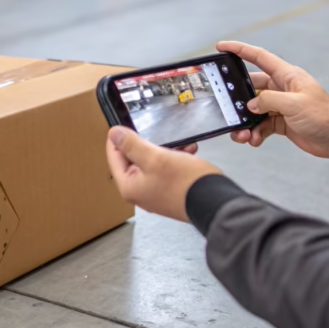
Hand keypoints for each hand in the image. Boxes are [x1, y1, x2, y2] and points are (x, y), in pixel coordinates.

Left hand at [105, 127, 220, 221]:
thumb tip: (113, 134)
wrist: (215, 203)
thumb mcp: (156, 157)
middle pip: (133, 159)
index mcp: (129, 186)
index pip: (114, 156)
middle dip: (149, 142)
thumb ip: (132, 145)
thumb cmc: (185, 183)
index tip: (127, 123)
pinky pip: (167, 169)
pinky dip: (176, 158)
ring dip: (165, 148)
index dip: (120, 138)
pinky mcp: (170, 191)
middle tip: (159, 132)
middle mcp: (139, 191)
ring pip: (152, 162)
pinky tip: (189, 150)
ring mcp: (155, 192)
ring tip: (180, 142)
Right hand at [218, 41, 328, 161]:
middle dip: (238, 99)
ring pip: (254, 110)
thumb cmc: (323, 116)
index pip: (259, 57)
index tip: (222, 46)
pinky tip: (254, 140)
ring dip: (245, 122)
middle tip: (225, 107)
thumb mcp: (295, 104)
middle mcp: (281, 88)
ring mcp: (280, 106)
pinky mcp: (280, 122)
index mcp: (287, 76)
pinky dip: (255, 132)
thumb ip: (269, 101)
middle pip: (251, 87)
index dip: (240, 50)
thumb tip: (251, 105)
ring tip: (242, 135)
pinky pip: (261, 124)